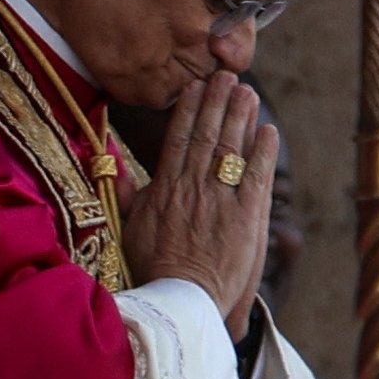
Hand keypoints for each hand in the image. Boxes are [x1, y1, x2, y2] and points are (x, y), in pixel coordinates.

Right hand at [121, 72, 277, 340]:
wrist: (181, 302)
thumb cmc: (153, 269)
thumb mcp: (129, 226)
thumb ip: (126, 189)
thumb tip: (109, 157)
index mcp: (165, 189)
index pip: (179, 139)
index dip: (189, 109)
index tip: (196, 87)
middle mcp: (193, 189)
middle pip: (207, 135)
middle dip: (218, 102)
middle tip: (227, 75)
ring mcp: (221, 201)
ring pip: (231, 149)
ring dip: (241, 117)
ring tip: (247, 92)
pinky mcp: (247, 218)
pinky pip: (257, 176)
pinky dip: (264, 152)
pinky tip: (269, 130)